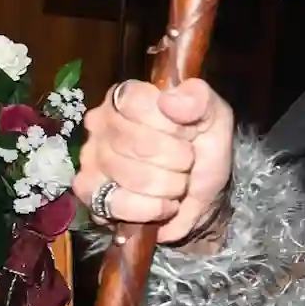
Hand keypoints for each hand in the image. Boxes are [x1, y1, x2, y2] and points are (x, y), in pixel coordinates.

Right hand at [73, 79, 234, 245]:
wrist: (207, 196)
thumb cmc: (203, 149)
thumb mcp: (214, 115)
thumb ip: (198, 99)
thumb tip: (169, 101)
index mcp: (126, 96)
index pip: (137, 102)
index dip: (170, 124)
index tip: (188, 134)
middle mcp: (101, 123)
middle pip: (137, 142)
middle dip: (176, 158)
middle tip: (186, 161)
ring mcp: (91, 159)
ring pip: (132, 175)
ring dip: (169, 185)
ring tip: (177, 181)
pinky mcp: (90, 194)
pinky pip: (119, 204)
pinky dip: (153, 208)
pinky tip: (165, 204)